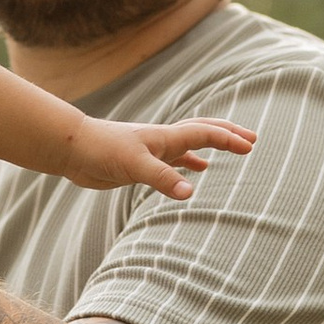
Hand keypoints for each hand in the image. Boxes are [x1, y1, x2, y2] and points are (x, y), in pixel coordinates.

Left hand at [63, 114, 253, 201]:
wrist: (72, 149)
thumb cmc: (102, 150)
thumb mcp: (135, 165)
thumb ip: (162, 178)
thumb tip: (191, 193)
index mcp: (166, 137)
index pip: (205, 133)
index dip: (228, 139)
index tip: (250, 146)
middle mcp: (163, 141)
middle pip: (202, 131)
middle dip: (227, 135)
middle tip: (251, 140)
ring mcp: (153, 151)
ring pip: (190, 146)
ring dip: (211, 147)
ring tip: (231, 150)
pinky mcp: (141, 164)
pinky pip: (173, 162)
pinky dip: (188, 165)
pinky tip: (194, 173)